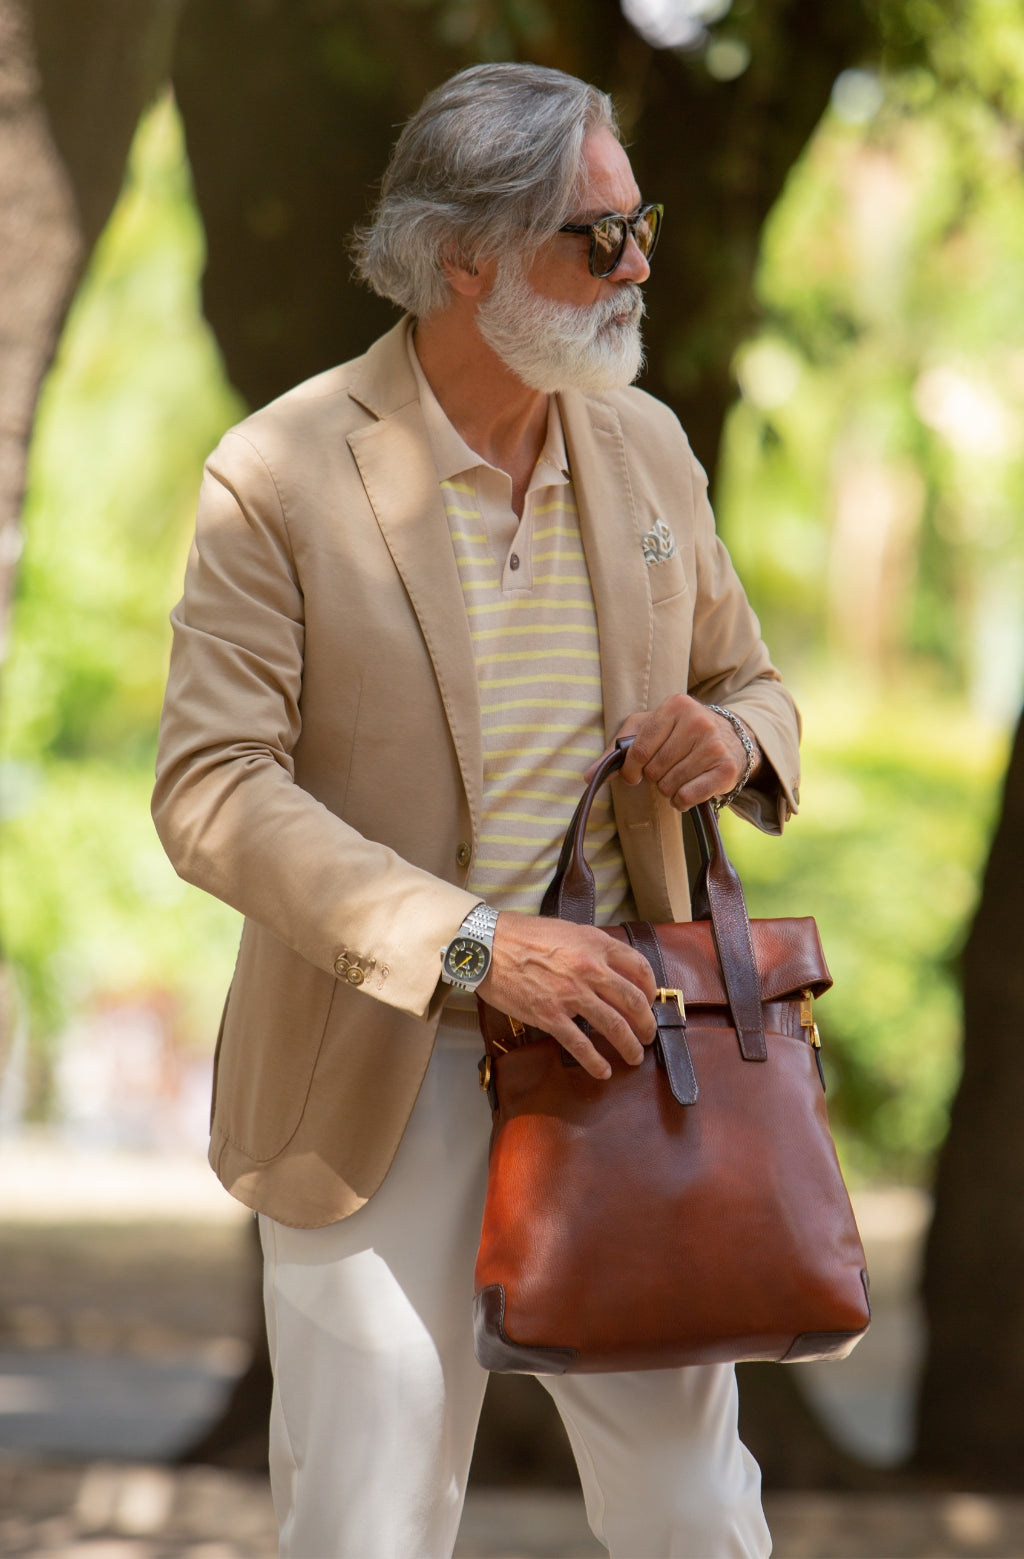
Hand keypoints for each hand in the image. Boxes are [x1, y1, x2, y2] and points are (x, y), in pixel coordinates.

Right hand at [477, 912, 656, 1080]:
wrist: (487, 945)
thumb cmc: (523, 935)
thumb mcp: (567, 929)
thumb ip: (592, 947)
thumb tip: (609, 967)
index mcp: (596, 944)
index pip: (640, 969)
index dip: (651, 989)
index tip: (651, 1001)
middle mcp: (590, 969)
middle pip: (634, 1002)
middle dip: (647, 1024)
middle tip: (648, 1035)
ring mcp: (571, 994)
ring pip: (615, 1026)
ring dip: (630, 1046)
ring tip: (634, 1056)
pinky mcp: (550, 1015)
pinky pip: (581, 1044)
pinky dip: (596, 1061)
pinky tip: (603, 1070)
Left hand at [586, 694, 758, 811]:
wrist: (730, 739)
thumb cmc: (679, 733)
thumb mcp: (647, 729)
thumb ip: (616, 750)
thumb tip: (588, 776)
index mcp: (675, 705)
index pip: (639, 750)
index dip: (630, 770)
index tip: (634, 774)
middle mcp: (698, 722)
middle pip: (654, 770)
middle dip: (655, 776)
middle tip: (668, 767)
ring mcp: (715, 746)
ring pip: (670, 786)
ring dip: (669, 789)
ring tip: (681, 775)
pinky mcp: (726, 770)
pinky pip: (687, 797)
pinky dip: (681, 801)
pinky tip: (690, 788)